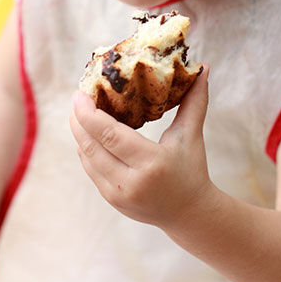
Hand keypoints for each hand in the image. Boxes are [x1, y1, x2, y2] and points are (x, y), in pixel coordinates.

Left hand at [70, 68, 211, 229]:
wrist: (190, 214)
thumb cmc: (192, 169)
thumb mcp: (192, 135)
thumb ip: (195, 101)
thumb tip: (202, 67)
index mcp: (152, 163)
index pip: (109, 135)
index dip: (89, 114)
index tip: (80, 94)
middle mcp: (131, 182)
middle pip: (91, 146)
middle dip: (78, 120)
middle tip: (77, 97)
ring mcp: (118, 194)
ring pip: (87, 157)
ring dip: (79, 133)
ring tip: (79, 112)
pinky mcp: (112, 200)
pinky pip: (91, 169)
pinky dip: (86, 149)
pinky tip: (88, 133)